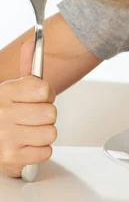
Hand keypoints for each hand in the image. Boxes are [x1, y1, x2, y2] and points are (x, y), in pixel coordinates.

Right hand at [0, 41, 56, 177]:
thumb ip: (27, 68)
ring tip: (28, 132)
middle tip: (31, 118)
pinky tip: (25, 146)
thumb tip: (32, 43)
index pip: (44, 90)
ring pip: (50, 133)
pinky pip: (45, 152)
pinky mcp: (11, 158)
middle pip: (50, 114)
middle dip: (45, 117)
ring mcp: (6, 137)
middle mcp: (3, 114)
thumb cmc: (2, 114)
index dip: (46, 95)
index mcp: (5, 93)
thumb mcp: (11, 90)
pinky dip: (38, 151)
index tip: (38, 98)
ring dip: (42, 134)